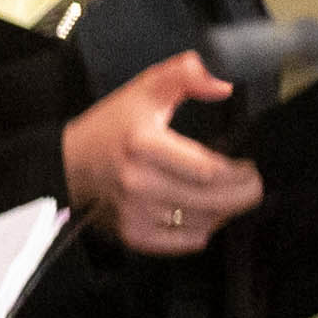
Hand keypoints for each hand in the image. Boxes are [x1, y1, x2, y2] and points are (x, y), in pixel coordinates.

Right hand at [63, 50, 265, 253]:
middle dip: (243, 195)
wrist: (66, 163)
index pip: (208, 171)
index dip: (239, 174)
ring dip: (225, 212)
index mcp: (144, 145)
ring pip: (203, 223)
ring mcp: (135, 212)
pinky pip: (184, 241)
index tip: (249, 167)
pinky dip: (202, 231)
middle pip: (212, 201)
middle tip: (251, 185)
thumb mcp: (144, 90)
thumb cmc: (110, 127)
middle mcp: (139, 182)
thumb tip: (223, 86)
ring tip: (227, 196)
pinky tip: (203, 215)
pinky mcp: (133, 233)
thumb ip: (185, 75)